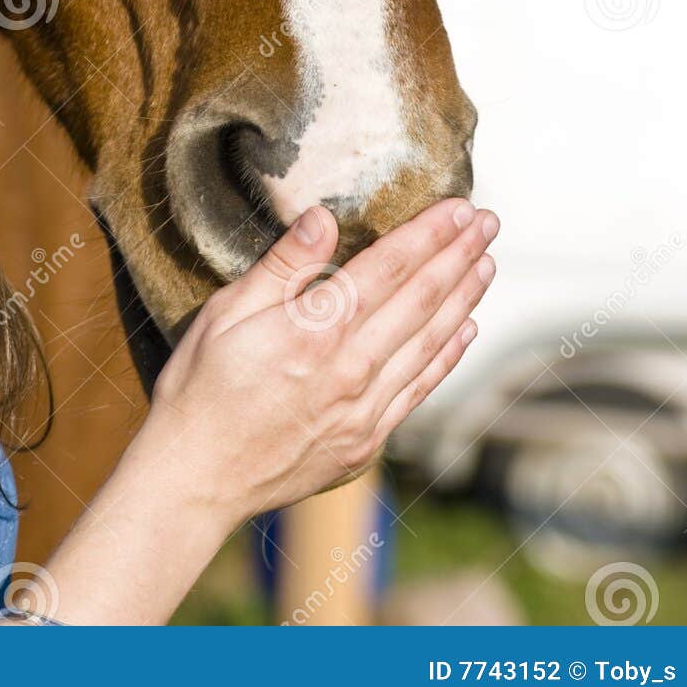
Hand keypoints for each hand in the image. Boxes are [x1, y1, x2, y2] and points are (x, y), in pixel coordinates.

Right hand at [145, 197, 497, 532]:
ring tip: (487, 265)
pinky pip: (419, 390)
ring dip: (463, 300)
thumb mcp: (226, 313)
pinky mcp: (365, 442)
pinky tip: (465, 331)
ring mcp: (364, 411)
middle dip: (458, 256)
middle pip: (420, 300)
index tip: (460, 207)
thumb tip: (322, 218)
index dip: (429, 234)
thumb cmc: (201, 389)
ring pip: (430, 343)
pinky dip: (447, 357)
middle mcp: (351, 369)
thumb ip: (282, 266)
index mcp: (316, 330)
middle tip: (490, 223)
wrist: (196, 479)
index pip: (389, 267)